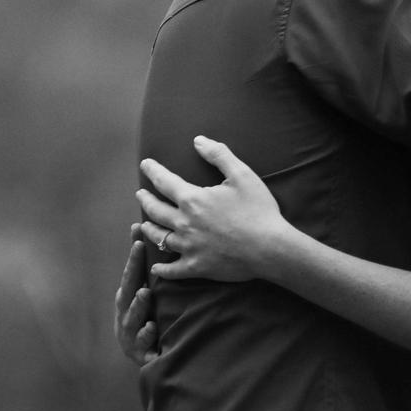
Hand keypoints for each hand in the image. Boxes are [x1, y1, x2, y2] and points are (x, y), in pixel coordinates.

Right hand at [114, 228, 157, 364]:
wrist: (146, 360)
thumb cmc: (147, 322)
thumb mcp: (148, 299)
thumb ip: (148, 272)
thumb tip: (147, 234)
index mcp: (128, 300)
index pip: (132, 274)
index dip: (135, 256)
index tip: (139, 236)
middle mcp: (126, 314)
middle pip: (128, 291)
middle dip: (132, 270)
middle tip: (139, 251)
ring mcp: (130, 334)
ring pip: (133, 318)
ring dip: (138, 305)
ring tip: (144, 293)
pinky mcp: (139, 353)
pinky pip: (142, 344)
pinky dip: (145, 336)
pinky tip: (151, 328)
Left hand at [138, 137, 287, 282]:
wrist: (270, 248)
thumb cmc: (259, 209)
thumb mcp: (242, 175)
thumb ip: (218, 155)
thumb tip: (198, 140)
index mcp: (193, 200)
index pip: (165, 182)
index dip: (153, 171)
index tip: (145, 164)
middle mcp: (185, 224)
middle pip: (156, 210)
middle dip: (145, 200)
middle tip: (140, 194)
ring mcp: (189, 247)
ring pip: (159, 238)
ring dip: (148, 230)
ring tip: (142, 225)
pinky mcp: (198, 267)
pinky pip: (173, 270)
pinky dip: (162, 269)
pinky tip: (156, 268)